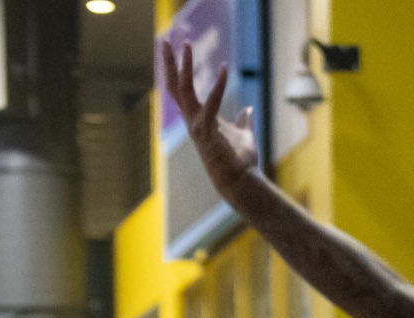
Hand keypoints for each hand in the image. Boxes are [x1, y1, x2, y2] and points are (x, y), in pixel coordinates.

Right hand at [160, 40, 261, 200]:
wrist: (241, 182)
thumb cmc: (241, 162)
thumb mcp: (244, 134)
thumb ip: (243, 120)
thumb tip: (248, 109)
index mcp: (200, 119)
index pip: (182, 91)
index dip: (177, 70)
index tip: (175, 49)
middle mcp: (193, 121)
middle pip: (175, 86)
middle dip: (171, 62)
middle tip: (165, 39)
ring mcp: (198, 126)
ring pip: (184, 91)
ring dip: (184, 66)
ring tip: (185, 44)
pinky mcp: (208, 131)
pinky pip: (211, 103)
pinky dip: (218, 86)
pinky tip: (224, 68)